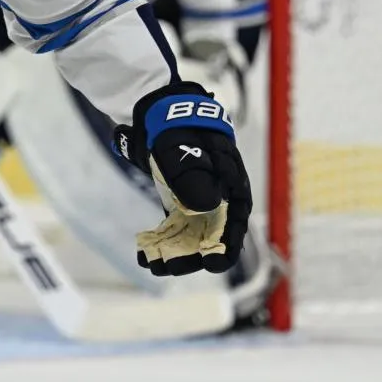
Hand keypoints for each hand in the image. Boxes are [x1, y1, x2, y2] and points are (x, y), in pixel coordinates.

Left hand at [112, 82, 251, 275]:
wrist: (157, 112)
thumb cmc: (177, 127)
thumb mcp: (183, 148)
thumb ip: (195, 175)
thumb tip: (209, 205)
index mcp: (231, 181)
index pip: (236, 220)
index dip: (227, 246)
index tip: (214, 264)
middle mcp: (219, 195)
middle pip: (213, 233)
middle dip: (193, 255)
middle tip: (172, 269)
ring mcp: (199, 199)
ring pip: (192, 234)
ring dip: (175, 252)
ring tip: (153, 266)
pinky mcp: (180, 201)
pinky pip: (175, 226)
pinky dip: (163, 240)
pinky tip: (145, 254)